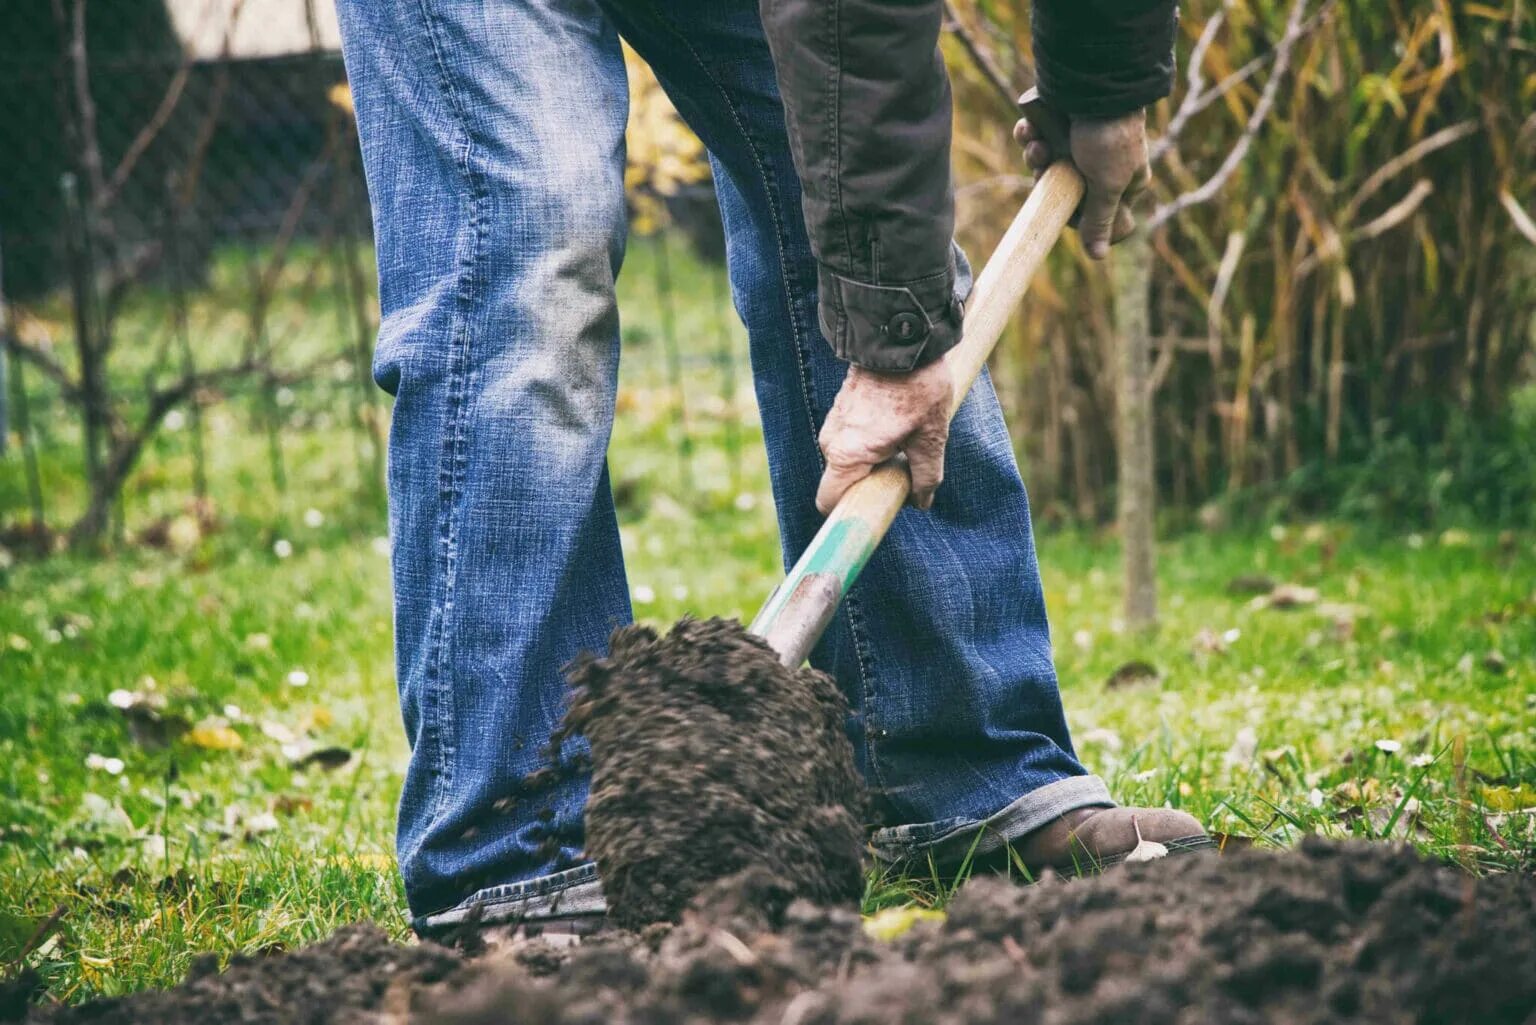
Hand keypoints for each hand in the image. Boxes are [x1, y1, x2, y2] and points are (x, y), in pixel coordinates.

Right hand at [816, 356, 953, 513]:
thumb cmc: (916, 388)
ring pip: (849, 459)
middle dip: (870, 483)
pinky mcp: (840, 408)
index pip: (828, 502)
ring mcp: (833, 423)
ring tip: (904, 439)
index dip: (851, 512)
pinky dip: (870, 441)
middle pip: (843, 481)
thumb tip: (921, 501)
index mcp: (848, 455)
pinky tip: (896, 423)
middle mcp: (831, 441)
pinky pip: (850, 439)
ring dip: (873, 459)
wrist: (899, 336)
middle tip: (903, 468)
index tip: (877, 508)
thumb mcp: (930, 438)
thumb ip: (925, 476)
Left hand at [1014, 109, 1149, 258]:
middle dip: (1047, 177)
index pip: (1089, 210)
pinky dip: (1029, 133)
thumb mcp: (1107, 184)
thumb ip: (1100, 219)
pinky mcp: (1060, 119)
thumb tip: (1098, 256)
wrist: (1097, 81)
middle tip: (1045, 165)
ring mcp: (1079, 140)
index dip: (1069, 210)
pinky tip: (1029, 128)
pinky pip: (1037, 135)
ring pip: (1047, 161)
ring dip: (1035, 154)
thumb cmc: (1110, 135)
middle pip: (1063, 186)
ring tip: (1037, 143)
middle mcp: (1101, 161)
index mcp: (1122, 179)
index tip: (1060, 204)